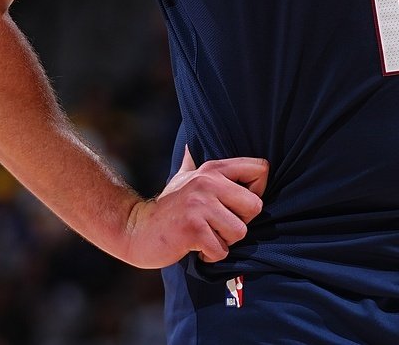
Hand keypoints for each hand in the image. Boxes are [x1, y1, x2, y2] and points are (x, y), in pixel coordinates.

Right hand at [121, 149, 268, 268]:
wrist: (137, 230)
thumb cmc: (167, 207)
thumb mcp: (182, 178)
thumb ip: (191, 161)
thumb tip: (191, 142)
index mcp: (212, 169)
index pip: (260, 169)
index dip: (256, 191)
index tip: (237, 204)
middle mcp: (208, 183)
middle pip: (255, 206)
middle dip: (240, 223)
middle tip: (218, 226)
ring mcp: (199, 205)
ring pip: (239, 232)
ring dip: (224, 242)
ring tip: (205, 236)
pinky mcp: (192, 229)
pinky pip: (221, 250)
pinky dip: (210, 256)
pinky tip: (196, 248)